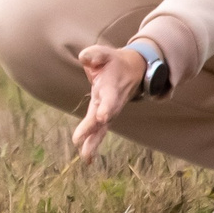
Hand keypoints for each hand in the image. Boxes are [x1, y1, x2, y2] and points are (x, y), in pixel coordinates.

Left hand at [71, 43, 146, 161]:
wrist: (132, 70)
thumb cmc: (113, 62)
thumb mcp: (104, 53)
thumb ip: (94, 55)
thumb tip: (84, 58)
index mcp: (112, 87)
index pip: (109, 98)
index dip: (106, 107)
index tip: (103, 117)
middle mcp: (112, 102)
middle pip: (103, 118)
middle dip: (93, 129)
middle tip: (80, 142)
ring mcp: (110, 111)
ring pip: (102, 128)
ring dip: (93, 142)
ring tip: (85, 157)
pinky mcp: (105, 116)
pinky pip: (99, 131)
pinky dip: (93, 144)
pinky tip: (87, 158)